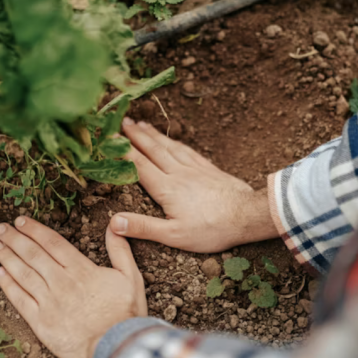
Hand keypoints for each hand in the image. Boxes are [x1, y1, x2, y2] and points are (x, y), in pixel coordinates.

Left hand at [0, 217, 146, 357]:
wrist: (117, 347)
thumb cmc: (126, 312)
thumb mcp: (131, 276)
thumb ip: (120, 250)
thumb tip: (113, 225)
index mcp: (81, 269)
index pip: (53, 243)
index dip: (34, 230)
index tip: (20, 221)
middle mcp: (61, 282)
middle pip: (33, 255)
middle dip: (15, 238)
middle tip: (0, 228)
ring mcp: (49, 302)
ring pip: (23, 274)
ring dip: (7, 257)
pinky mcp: (41, 323)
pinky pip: (20, 300)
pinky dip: (8, 286)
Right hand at [110, 119, 277, 252]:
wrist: (247, 216)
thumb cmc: (211, 230)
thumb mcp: (174, 236)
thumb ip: (144, 227)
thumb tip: (113, 222)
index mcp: (167, 189)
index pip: (139, 165)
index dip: (122, 151)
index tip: (109, 137)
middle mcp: (178, 173)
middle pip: (152, 150)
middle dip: (135, 135)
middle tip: (122, 121)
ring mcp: (195, 168)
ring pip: (169, 146)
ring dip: (153, 134)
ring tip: (141, 124)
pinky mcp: (208, 169)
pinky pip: (187, 150)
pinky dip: (175, 142)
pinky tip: (172, 139)